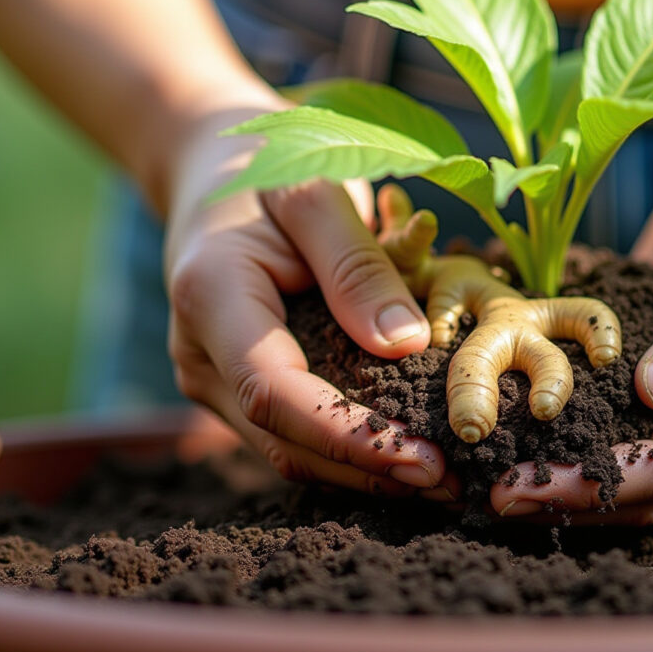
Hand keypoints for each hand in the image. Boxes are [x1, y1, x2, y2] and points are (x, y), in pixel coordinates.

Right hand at [161, 100, 456, 501]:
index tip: (423, 457)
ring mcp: (212, 378)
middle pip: (283, 438)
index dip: (347, 434)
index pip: (274, 392)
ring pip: (288, 448)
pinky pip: (294, 432)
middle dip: (368, 469)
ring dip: (364, 471)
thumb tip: (404, 344)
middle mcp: (199, 353)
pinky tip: (408, 455)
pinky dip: (351, 448)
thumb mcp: (316, 191)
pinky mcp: (236, 388)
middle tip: (452, 484)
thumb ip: (357, 263)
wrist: (214, 170)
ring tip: (443, 482)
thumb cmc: (268, 167)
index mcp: (210, 296)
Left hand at [490, 138, 652, 523]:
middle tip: (472, 486)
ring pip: (610, 456)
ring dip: (546, 463)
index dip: (593, 485)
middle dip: (556, 488)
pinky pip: (599, 409)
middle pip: (633, 483)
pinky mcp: (651, 373)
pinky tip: (493, 409)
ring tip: (472, 463)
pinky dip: (551, 417)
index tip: (518, 486)